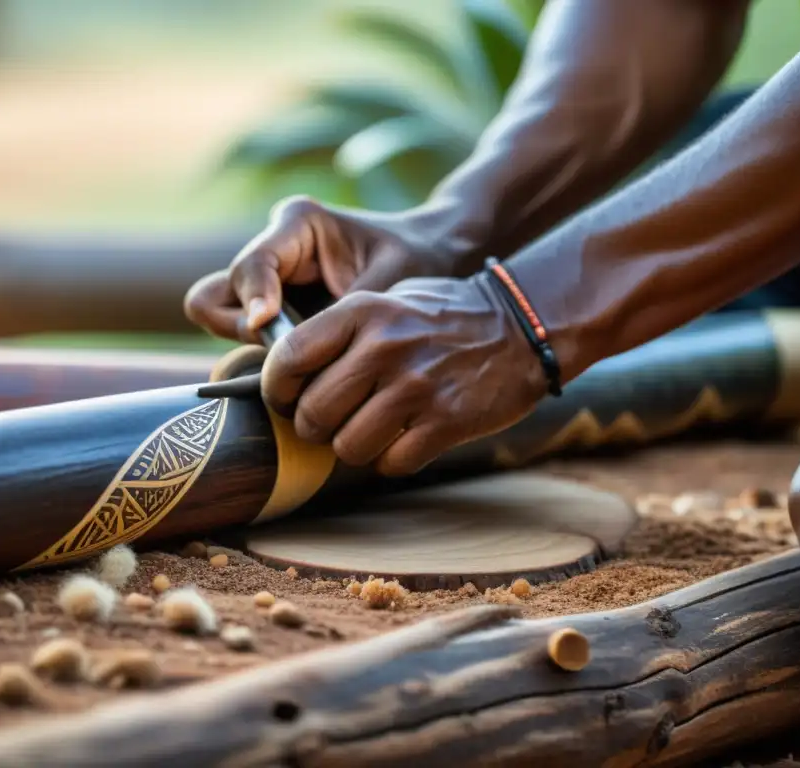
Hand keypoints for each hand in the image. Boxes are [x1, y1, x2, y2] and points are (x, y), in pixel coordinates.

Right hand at [183, 196, 457, 342]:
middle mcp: (273, 249)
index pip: (251, 265)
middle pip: (212, 295)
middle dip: (237, 326)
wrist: (436, 259)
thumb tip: (290, 353)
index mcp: (299, 224)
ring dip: (249, 343)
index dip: (254, 299)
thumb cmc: (419, 263)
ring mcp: (267, 281)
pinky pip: (243, 336)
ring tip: (303, 358)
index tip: (265, 328)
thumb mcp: (389, 285)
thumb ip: (340, 314)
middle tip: (284, 349)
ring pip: (217, 317)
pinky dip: (265, 355)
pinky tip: (308, 365)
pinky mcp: (273, 308)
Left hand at [260, 273, 547, 475]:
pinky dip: (392, 459)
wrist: (521, 325)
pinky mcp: (446, 421)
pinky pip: (391, 463)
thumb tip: (285, 372)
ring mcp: (416, 387)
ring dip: (353, 448)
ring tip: (372, 429)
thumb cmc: (443, 316)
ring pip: (347, 447)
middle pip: (313, 414)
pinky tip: (406, 438)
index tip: (289, 398)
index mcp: (363, 312)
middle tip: (332, 421)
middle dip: (315, 428)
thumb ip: (339, 331)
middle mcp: (384, 348)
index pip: (289, 359)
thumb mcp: (387, 301)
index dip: (278, 388)